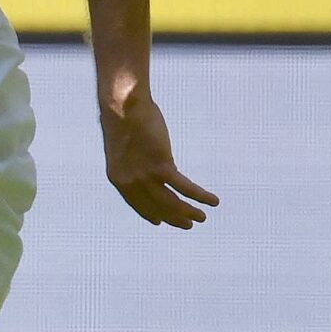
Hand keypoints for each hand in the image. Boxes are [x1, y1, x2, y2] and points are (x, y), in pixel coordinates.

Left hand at [101, 90, 219, 229]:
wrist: (124, 107)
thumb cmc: (123, 119)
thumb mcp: (124, 147)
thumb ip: (133, 162)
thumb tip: (146, 164)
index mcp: (119, 178)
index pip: (137, 204)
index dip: (150, 213)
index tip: (160, 221)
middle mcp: (130, 182)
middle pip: (157, 207)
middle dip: (174, 218)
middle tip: (188, 224)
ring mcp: (145, 176)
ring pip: (171, 202)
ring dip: (189, 212)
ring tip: (202, 218)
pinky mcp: (161, 166)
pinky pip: (185, 187)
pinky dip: (200, 196)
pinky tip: (212, 201)